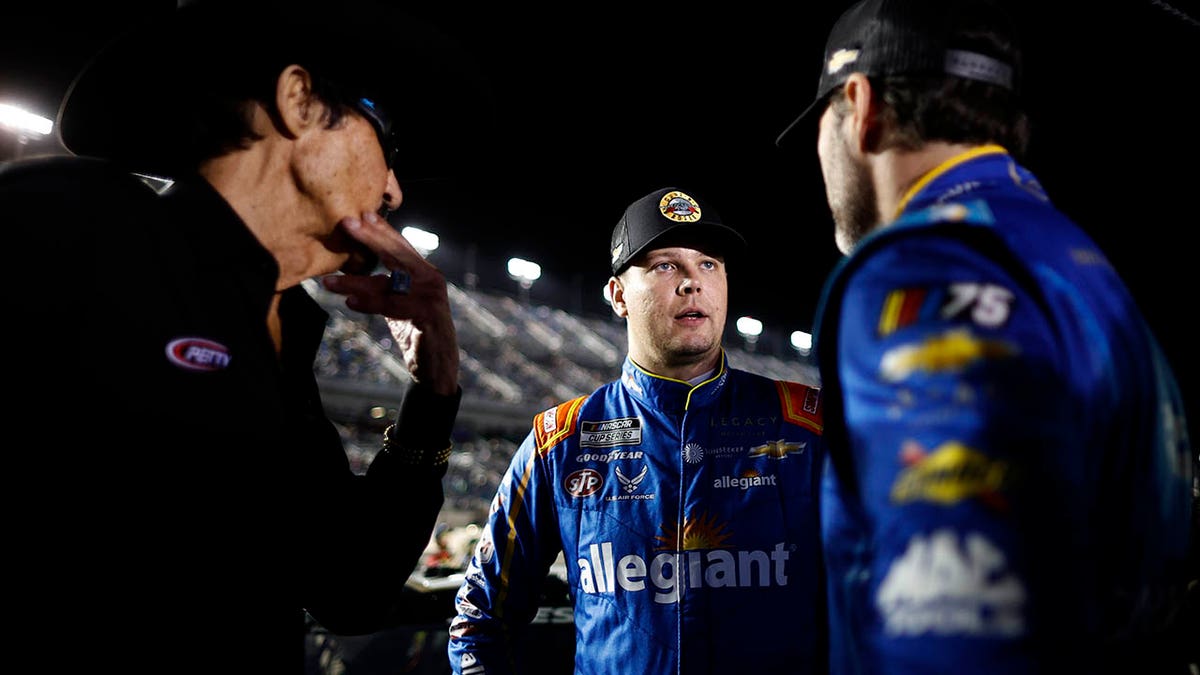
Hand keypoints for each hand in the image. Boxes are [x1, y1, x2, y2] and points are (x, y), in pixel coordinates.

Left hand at [321, 211, 459, 395]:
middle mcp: (431, 280)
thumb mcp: (399, 304)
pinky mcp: (428, 316)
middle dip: (370, 239)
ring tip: (329, 281)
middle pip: (397, 255)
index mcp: (425, 273)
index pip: (401, 247)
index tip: (361, 215)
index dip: (382, 231)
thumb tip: (354, 269)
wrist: (437, 366)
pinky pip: (393, 306)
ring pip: (388, 284)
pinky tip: (350, 301)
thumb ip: (385, 286)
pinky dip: (370, 303)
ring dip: (355, 281)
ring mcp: (432, 297)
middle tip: (346, 224)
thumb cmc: (416, 332)